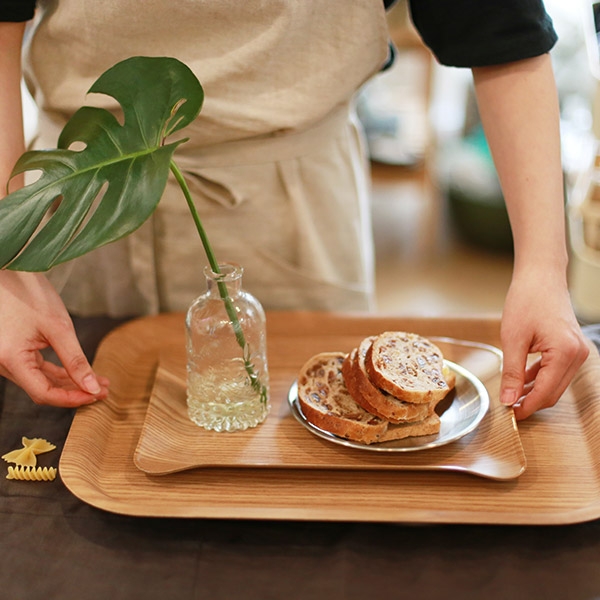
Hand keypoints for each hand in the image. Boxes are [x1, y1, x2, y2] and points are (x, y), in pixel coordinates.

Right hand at [0, 270, 108, 406]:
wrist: (8, 268)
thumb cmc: (28, 293)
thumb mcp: (58, 327)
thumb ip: (75, 360)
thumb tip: (91, 387)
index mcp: (10, 360)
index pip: (43, 394)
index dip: (72, 398)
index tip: (97, 395)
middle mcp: (2, 363)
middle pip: (42, 388)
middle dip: (75, 390)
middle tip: (103, 389)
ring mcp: (6, 357)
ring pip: (40, 379)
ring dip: (69, 381)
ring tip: (98, 380)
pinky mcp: (12, 349)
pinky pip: (35, 367)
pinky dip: (57, 370)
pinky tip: (79, 371)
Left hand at [499, 272, 588, 419]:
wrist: (540, 276)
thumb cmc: (526, 301)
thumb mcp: (513, 339)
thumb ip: (512, 373)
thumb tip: (508, 399)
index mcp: (566, 353)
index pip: (546, 393)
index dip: (527, 407)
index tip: (510, 415)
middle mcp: (578, 354)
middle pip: (554, 392)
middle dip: (531, 402)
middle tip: (508, 407)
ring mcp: (578, 351)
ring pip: (556, 384)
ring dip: (535, 391)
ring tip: (512, 396)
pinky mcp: (572, 347)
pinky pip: (557, 371)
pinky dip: (541, 378)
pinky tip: (523, 381)